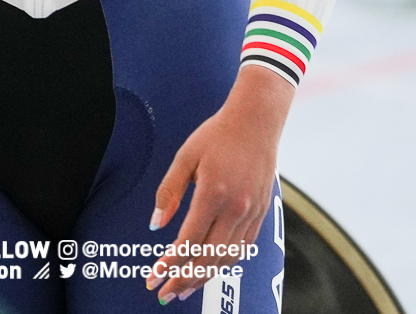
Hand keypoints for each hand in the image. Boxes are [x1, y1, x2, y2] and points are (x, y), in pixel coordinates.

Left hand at [147, 68, 294, 302]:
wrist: (256, 121)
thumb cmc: (217, 135)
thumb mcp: (185, 157)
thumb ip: (169, 192)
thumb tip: (156, 225)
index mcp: (213, 193)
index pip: (188, 241)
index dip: (169, 264)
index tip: (154, 278)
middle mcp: (236, 208)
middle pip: (208, 257)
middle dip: (184, 279)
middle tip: (165, 294)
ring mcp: (252, 212)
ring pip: (227, 257)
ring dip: (205, 277)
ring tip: (185, 288)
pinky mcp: (262, 213)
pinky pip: (243, 248)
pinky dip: (225, 263)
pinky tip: (210, 268)